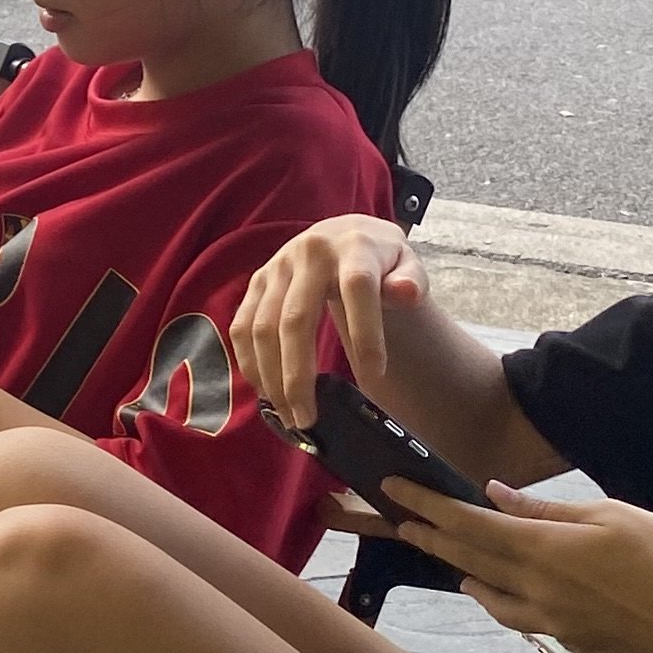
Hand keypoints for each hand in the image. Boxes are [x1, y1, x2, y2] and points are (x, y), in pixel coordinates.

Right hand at [232, 216, 421, 429]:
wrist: (345, 234)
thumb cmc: (380, 261)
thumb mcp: (408, 264)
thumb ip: (411, 281)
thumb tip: (405, 293)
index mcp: (353, 247)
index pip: (357, 287)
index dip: (365, 333)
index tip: (374, 377)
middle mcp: (309, 253)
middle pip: (296, 318)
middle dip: (298, 376)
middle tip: (308, 419)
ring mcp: (277, 267)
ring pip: (263, 328)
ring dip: (271, 377)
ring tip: (288, 414)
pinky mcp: (257, 281)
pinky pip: (241, 325)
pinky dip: (249, 362)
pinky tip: (265, 390)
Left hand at [384, 476, 652, 652]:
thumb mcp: (614, 516)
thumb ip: (550, 511)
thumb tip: (496, 497)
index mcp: (546, 550)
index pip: (470, 524)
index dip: (428, 506)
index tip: (395, 489)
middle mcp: (537, 589)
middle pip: (469, 558)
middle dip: (430, 536)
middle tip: (400, 519)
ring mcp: (552, 621)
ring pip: (490, 595)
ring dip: (462, 571)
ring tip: (445, 555)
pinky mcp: (571, 640)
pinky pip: (519, 616)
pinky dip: (497, 598)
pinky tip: (496, 591)